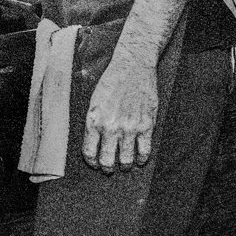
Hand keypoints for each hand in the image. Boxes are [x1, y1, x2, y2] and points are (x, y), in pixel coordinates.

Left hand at [82, 49, 158, 171]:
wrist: (132, 67)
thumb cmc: (111, 81)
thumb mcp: (94, 101)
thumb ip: (93, 123)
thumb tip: (94, 143)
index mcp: (94, 121)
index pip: (89, 153)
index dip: (92, 162)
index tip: (95, 163)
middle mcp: (111, 127)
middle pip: (107, 161)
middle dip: (107, 168)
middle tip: (109, 169)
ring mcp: (130, 128)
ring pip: (126, 160)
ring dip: (125, 166)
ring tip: (125, 165)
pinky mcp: (146, 125)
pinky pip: (144, 151)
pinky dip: (142, 159)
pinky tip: (140, 159)